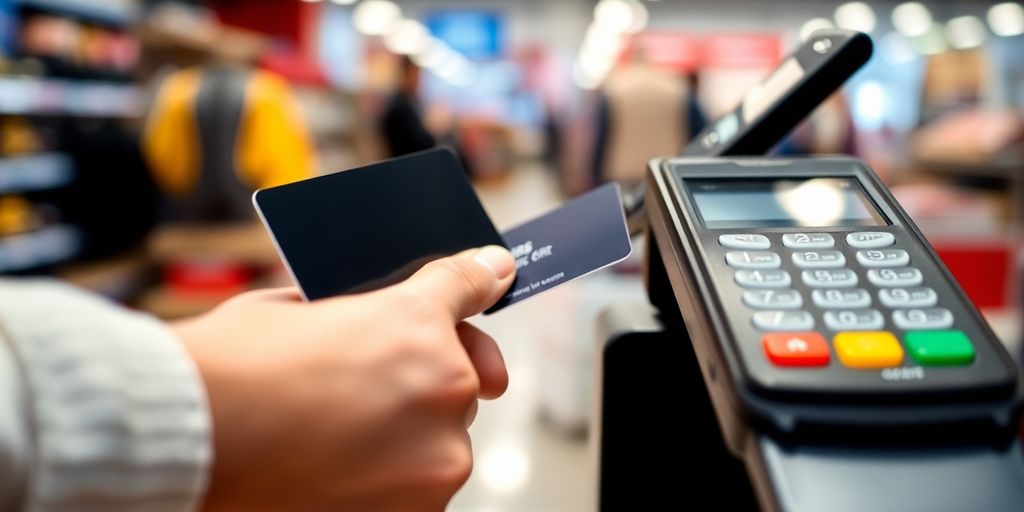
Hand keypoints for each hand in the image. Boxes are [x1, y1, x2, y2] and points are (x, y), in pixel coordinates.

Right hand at [173, 246, 515, 511]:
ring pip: (444, 438)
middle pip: (460, 375)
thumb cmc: (227, 369)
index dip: (481, 277)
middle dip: (428, 376)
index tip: (496, 274)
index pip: (466, 286)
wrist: (188, 441)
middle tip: (382, 387)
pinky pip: (421, 486)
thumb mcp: (290, 307)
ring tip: (342, 440)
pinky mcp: (418, 511)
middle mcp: (443, 386)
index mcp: (414, 322)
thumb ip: (350, 307)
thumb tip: (363, 315)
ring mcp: (437, 456)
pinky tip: (340, 471)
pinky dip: (392, 479)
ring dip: (410, 435)